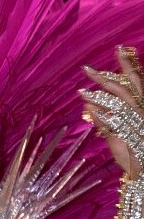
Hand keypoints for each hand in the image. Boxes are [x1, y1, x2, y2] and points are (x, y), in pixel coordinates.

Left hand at [81, 46, 142, 179]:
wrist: (143, 170)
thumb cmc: (133, 150)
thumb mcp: (116, 130)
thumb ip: (102, 116)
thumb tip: (87, 104)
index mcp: (143, 107)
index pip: (136, 81)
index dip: (127, 64)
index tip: (118, 48)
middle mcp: (141, 112)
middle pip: (122, 89)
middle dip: (105, 77)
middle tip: (87, 68)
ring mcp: (134, 124)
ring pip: (117, 103)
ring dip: (98, 96)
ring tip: (81, 91)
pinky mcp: (126, 136)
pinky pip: (111, 122)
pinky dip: (99, 114)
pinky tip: (88, 109)